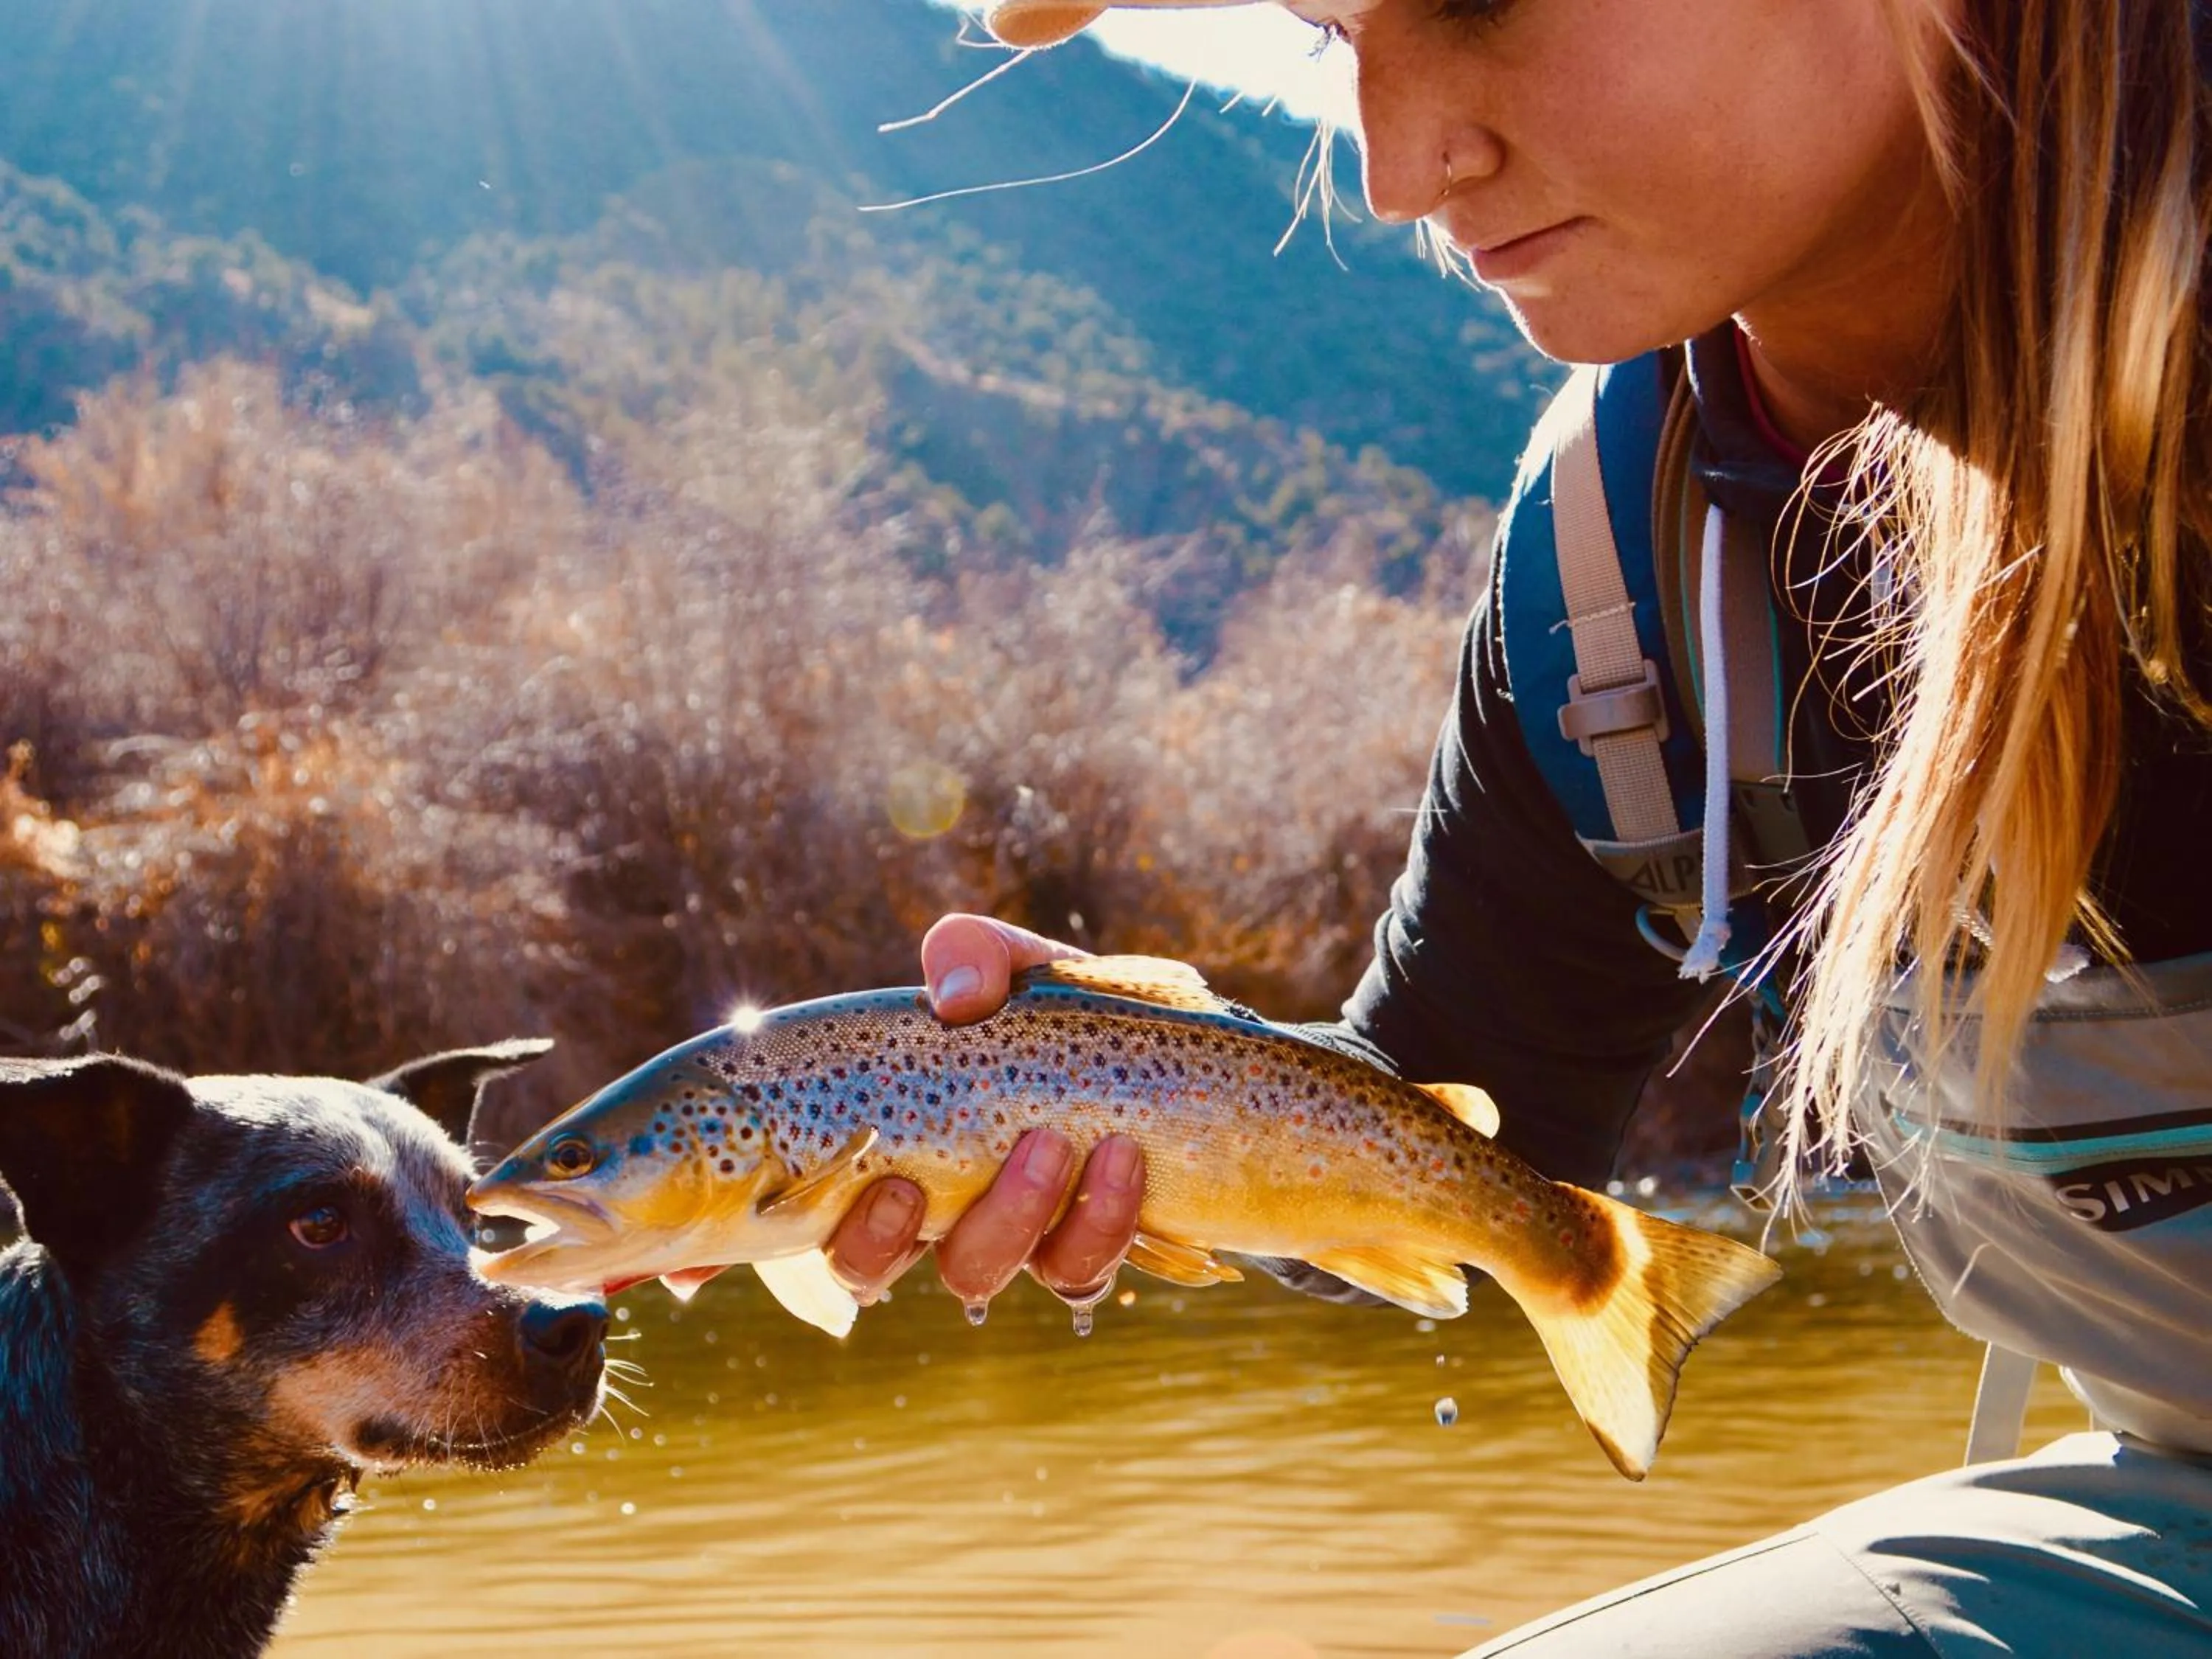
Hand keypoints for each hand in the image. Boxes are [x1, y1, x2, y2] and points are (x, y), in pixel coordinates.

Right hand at [824, 915, 1145, 1313]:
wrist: (1181, 1056)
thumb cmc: (1071, 1012)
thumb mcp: (1019, 964)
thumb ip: (973, 954)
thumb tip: (957, 1003)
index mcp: (884, 1141)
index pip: (801, 1203)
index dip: (769, 1234)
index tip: (806, 1217)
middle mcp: (927, 1207)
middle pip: (868, 1265)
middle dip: (890, 1235)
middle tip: (920, 1177)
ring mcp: (1003, 1238)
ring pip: (972, 1273)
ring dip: (1010, 1215)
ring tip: (1055, 1144)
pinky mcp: (1081, 1255)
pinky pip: (1073, 1276)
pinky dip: (1099, 1223)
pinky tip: (1126, 1160)